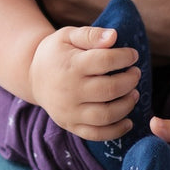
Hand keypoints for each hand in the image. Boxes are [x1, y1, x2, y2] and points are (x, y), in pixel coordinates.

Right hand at [29, 24, 140, 140]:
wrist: (33, 77)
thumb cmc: (56, 53)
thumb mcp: (68, 36)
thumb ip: (91, 35)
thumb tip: (114, 36)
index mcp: (71, 65)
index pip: (105, 61)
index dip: (125, 57)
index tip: (133, 55)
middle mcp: (70, 91)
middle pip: (109, 89)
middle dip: (130, 81)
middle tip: (136, 73)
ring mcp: (70, 112)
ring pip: (106, 115)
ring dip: (127, 105)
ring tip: (134, 93)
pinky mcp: (71, 126)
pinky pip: (97, 135)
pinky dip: (116, 131)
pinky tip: (128, 121)